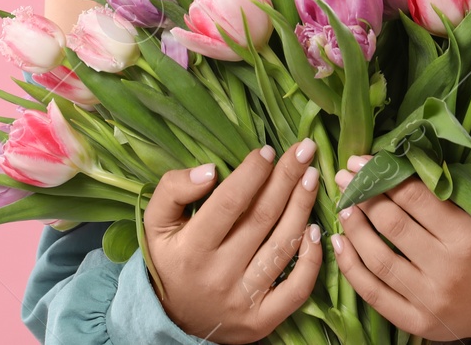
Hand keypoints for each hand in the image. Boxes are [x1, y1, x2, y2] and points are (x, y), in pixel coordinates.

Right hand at [143, 142, 323, 343]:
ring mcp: (243, 300)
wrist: (171, 319)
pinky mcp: (262, 320)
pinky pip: (297, 288)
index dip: (253, 173)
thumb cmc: (169, 260)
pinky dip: (311, 259)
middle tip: (304, 149)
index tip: (267, 151)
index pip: (230, 203)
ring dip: (302, 207)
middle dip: (287, 178)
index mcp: (192, 249)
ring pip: (283, 246)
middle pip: (262, 218)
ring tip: (312, 177)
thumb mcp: (156, 223)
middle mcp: (219, 275)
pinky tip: (315, 229)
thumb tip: (211, 170)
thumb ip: (173, 189)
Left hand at [332, 156, 470, 344]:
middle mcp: (446, 268)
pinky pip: (374, 294)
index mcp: (468, 235)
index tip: (362, 160)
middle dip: (363, 195)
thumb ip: (464, 182)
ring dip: (353, 227)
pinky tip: (339, 243)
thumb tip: (421, 158)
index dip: (383, 175)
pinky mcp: (418, 322)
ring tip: (342, 203)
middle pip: (392, 224)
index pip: (414, 197)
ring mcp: (430, 299)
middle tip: (345, 176)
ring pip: (377, 258)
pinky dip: (351, 268)